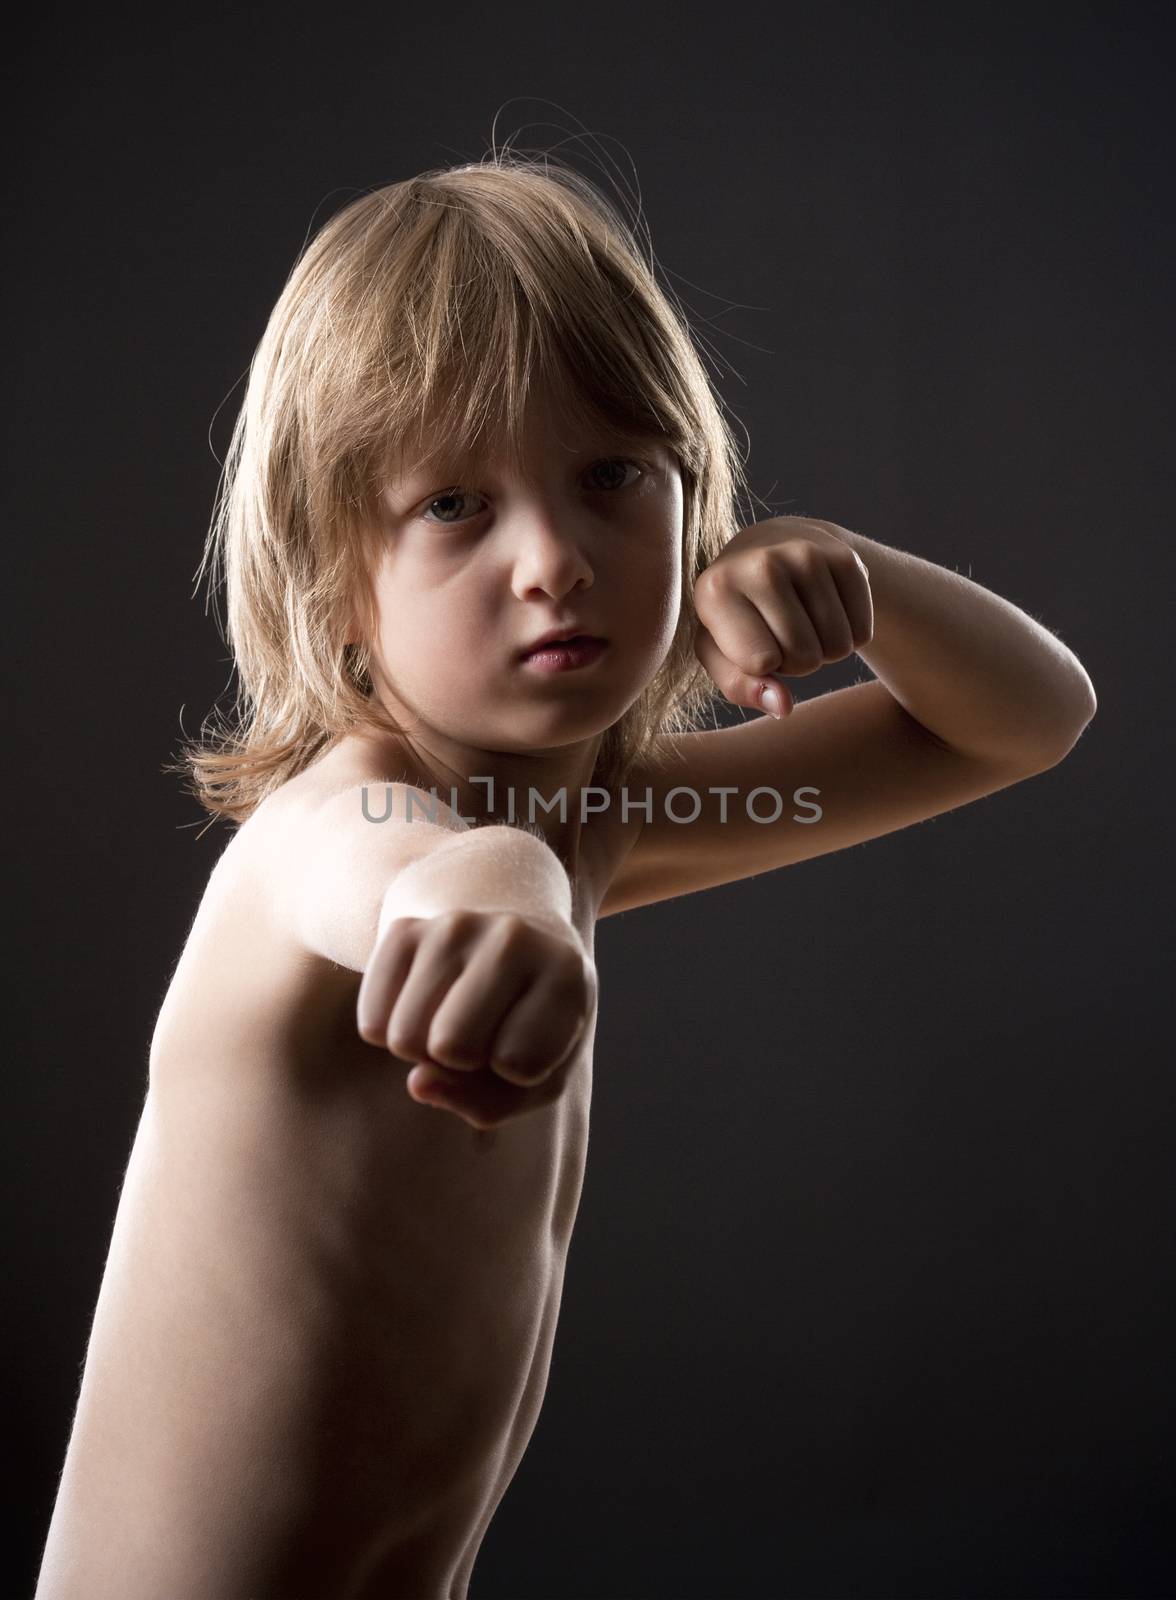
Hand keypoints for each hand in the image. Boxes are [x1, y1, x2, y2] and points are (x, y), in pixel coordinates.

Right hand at [356, 908, 596, 1130]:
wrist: (515, 943)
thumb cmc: (533, 1026)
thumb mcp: (540, 1077)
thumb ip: (489, 1104)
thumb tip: (417, 1082)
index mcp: (565, 971)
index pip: (519, 1064)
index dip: (518, 1073)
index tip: (528, 1041)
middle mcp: (512, 937)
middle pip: (452, 1048)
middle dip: (463, 1062)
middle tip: (484, 1032)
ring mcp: (454, 925)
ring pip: (405, 1038)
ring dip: (423, 1050)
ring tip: (455, 1018)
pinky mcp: (405, 926)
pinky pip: (370, 1022)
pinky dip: (389, 1032)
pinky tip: (423, 1005)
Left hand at [692, 516, 873, 716]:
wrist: (772, 545)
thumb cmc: (738, 613)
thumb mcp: (720, 652)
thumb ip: (741, 686)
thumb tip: (783, 707)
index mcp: (716, 590)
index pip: (760, 662)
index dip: (764, 666)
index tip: (752, 642)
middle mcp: (760, 564)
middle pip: (804, 658)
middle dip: (797, 661)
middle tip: (782, 633)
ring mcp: (806, 555)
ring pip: (837, 646)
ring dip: (825, 650)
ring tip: (803, 622)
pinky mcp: (845, 556)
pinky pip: (862, 631)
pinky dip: (850, 635)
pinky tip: (828, 612)